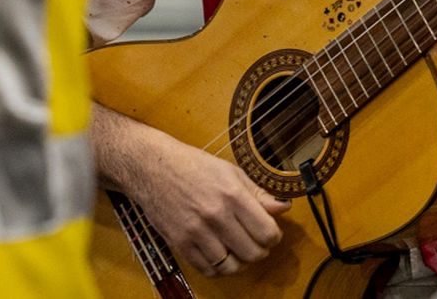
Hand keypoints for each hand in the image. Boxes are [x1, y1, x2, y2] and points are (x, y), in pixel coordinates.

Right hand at [93, 104, 290, 276]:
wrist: (152, 167)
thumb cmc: (193, 166)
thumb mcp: (231, 172)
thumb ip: (258, 193)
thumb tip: (283, 207)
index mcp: (232, 195)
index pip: (267, 232)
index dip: (274, 236)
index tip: (270, 233)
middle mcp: (216, 215)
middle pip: (252, 252)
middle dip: (260, 251)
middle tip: (256, 243)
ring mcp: (197, 232)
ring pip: (231, 266)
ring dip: (240, 262)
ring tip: (239, 250)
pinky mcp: (181, 243)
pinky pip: (208, 269)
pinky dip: (219, 268)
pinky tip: (221, 255)